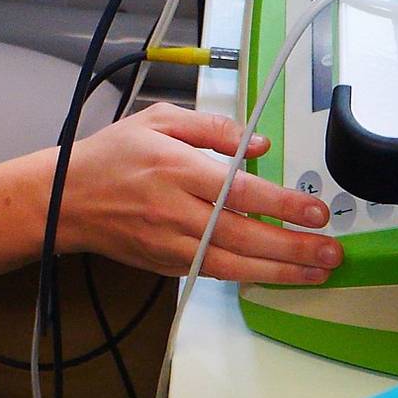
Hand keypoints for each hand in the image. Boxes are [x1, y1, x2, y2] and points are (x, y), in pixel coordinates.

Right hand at [57, 103, 342, 284]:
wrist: (66, 199)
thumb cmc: (113, 155)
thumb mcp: (159, 120)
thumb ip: (212, 128)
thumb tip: (258, 143)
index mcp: (177, 169)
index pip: (240, 191)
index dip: (282, 203)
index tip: (315, 211)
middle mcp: (176, 210)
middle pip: (244, 234)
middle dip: (293, 246)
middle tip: (331, 251)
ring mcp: (171, 243)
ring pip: (233, 263)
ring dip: (279, 270)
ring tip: (316, 272)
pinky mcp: (166, 264)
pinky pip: (212, 273)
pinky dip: (247, 277)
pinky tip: (276, 275)